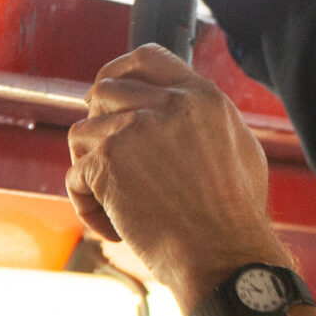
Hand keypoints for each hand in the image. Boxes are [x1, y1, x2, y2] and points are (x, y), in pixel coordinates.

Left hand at [65, 43, 282, 302]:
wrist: (226, 257)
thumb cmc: (236, 219)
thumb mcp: (240, 151)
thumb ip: (205, 123)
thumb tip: (180, 111)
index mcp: (203, 97)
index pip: (147, 58)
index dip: (118, 71)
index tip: (104, 94)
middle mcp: (170, 104)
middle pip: (105, 91)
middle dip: (96, 123)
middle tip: (104, 158)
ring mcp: (136, 129)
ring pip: (82, 133)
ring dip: (89, 170)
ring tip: (114, 204)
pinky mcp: (109, 161)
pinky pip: (76, 176)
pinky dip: (87, 206)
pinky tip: (113, 227)